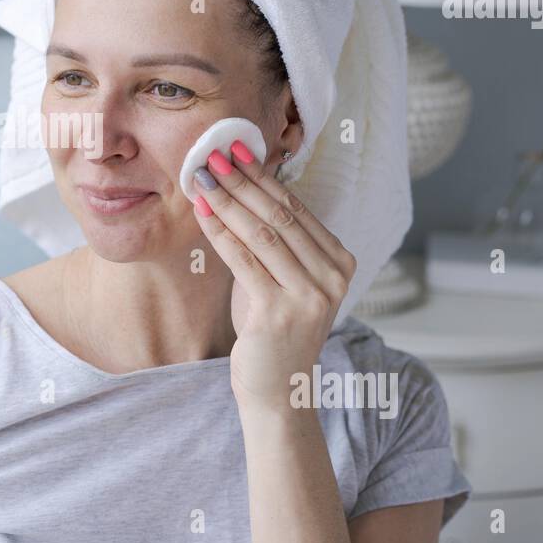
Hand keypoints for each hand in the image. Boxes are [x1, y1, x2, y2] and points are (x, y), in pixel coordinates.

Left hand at [191, 142, 356, 408]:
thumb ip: (276, 241)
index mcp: (340, 262)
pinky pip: (244, 260)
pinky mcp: (281, 313)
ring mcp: (311, 296)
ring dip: (228, 201)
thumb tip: (244, 184)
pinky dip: (220, 232)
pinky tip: (202, 212)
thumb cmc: (274, 331)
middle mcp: (333, 277)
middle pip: (279, 215)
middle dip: (242, 181)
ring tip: (202, 178)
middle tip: (213, 155)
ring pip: (262, 233)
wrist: (279, 391)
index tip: (236, 150)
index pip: (296, 208)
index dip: (263, 176)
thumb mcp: (283, 279)